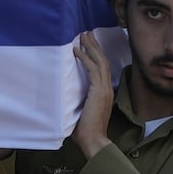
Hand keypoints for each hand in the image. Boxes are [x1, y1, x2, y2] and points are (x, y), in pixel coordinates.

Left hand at [70, 32, 114, 159]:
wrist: (94, 140)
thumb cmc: (85, 131)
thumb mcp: (81, 111)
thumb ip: (78, 101)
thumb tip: (65, 96)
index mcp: (104, 92)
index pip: (102, 68)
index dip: (96, 54)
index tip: (89, 44)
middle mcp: (107, 88)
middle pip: (102, 60)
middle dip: (94, 45)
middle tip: (86, 33)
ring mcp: (104, 89)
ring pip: (99, 61)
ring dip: (91, 47)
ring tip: (83, 35)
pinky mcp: (98, 91)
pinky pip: (92, 69)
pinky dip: (85, 58)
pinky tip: (76, 50)